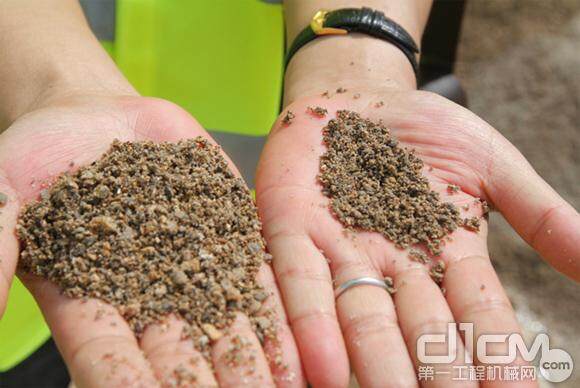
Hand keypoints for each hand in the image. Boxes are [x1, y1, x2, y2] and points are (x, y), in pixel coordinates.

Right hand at [0, 94, 303, 386]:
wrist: (96, 117)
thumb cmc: (41, 155)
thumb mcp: (4, 192)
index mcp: (91, 299)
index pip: (109, 355)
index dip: (128, 382)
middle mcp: (149, 295)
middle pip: (180, 354)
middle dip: (209, 383)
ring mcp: (194, 264)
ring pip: (227, 323)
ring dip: (253, 358)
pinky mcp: (229, 233)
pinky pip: (256, 273)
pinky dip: (277, 307)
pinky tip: (301, 339)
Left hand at [256, 89, 578, 386]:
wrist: (357, 94)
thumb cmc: (424, 130)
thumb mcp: (490, 164)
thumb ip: (539, 214)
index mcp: (444, 256)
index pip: (479, 318)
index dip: (499, 359)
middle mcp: (393, 267)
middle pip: (419, 332)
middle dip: (437, 376)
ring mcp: (340, 250)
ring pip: (360, 317)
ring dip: (375, 365)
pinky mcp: (291, 229)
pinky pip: (299, 281)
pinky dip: (311, 322)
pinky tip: (322, 369)